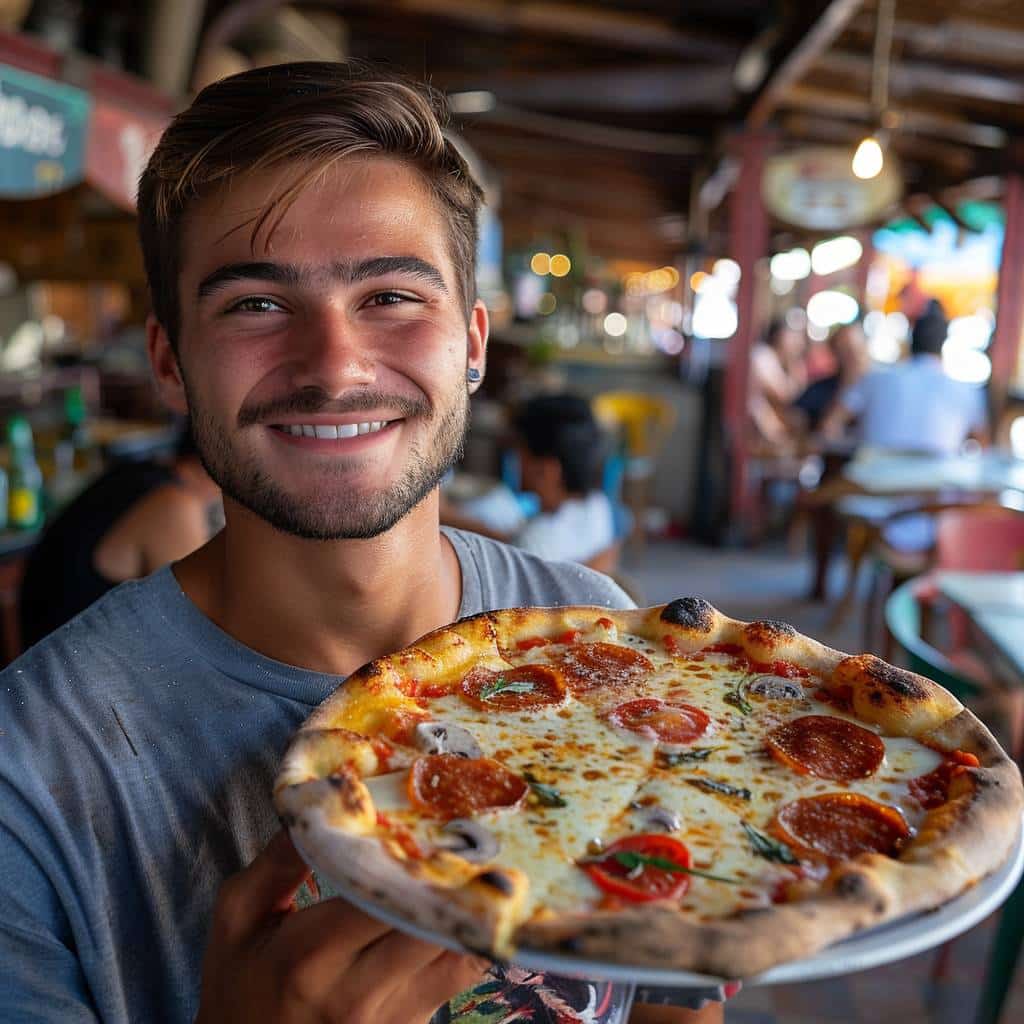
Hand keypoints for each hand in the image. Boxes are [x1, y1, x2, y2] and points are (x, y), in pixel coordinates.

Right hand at [195, 830, 488, 1022]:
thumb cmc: (241, 985)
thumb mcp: (238, 920)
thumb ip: (277, 862)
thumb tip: (321, 802)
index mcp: (310, 956)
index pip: (382, 896)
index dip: (413, 856)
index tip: (429, 816)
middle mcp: (358, 993)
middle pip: (432, 924)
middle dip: (455, 877)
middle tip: (468, 832)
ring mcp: (392, 1018)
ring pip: (461, 952)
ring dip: (474, 908)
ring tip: (482, 865)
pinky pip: (460, 975)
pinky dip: (470, 937)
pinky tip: (471, 905)